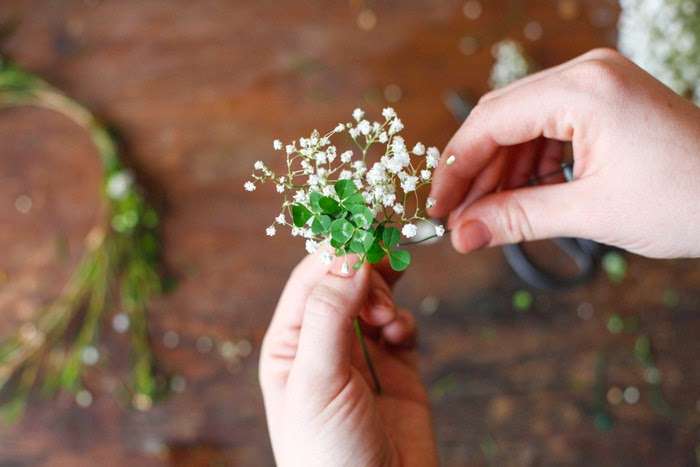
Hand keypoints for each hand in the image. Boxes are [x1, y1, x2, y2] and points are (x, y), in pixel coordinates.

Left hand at [259, 252, 437, 466]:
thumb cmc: (328, 454)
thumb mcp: (318, 380)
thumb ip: (330, 315)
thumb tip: (349, 258)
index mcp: (290, 343)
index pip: (311, 279)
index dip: (336, 249)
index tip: (365, 226)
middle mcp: (323, 343)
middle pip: (344, 282)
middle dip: (365, 269)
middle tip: (386, 266)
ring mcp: (361, 355)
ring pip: (374, 298)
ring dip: (385, 294)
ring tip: (387, 316)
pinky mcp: (397, 369)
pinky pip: (400, 324)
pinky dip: (403, 320)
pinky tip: (400, 334)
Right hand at [429, 48, 699, 258]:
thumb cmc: (687, 200)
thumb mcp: (591, 213)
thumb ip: (516, 219)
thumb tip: (461, 236)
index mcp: (583, 89)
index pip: (492, 121)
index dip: (457, 167)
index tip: (438, 207)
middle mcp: (586, 74)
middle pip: (502, 118)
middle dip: (476, 171)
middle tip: (458, 217)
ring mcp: (597, 85)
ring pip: (522, 125)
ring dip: (500, 172)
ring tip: (487, 216)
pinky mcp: (605, 102)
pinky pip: (548, 129)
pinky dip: (528, 166)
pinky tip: (518, 197)